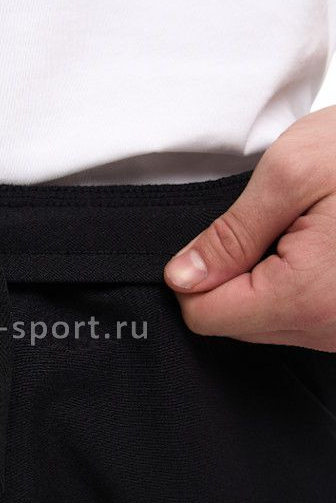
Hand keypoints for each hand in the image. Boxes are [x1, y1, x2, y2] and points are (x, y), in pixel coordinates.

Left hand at [164, 106, 335, 351]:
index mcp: (307, 296)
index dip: (196, 275)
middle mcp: (331, 329)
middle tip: (276, 224)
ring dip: (270, 278)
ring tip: (309, 230)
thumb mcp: (291, 173)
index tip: (222, 237)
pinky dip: (298, 285)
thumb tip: (183, 278)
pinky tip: (325, 246)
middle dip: (237, 275)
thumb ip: (230, 234)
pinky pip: (304, 318)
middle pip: (235, 324)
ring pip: (269, 323)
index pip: (205, 316)